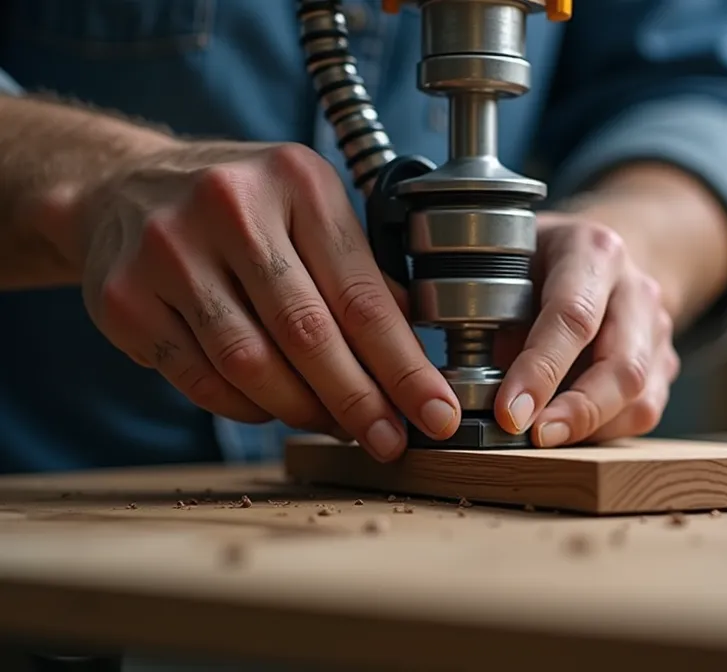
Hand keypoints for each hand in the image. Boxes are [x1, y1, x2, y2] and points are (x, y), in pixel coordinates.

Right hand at [74, 141, 461, 460]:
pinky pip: (202, 380)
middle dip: (360, 401)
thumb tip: (419, 351)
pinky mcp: (125, 299)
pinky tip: (274, 410)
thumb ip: (363, 271)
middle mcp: (230, 208)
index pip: (362, 295)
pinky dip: (247, 407)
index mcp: (297, 181)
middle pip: (308, 334)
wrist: (123, 185)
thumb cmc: (243, 205)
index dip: (404, 366)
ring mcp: (169, 252)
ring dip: (303, 411)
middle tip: (391, 442)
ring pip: (251, 365)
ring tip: (337, 427)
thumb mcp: (311, 208)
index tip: (436, 414)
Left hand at [492, 213, 680, 446]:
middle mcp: (636, 288)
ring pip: (641, 395)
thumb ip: (490, 321)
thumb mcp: (503, 266)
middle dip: (577, 411)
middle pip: (623, 364)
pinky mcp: (664, 362)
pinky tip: (571, 433)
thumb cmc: (535, 262)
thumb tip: (472, 393)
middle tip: (533, 438)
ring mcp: (657, 327)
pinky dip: (606, 431)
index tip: (508, 413)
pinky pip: (645, 410)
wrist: (594, 255)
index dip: (540, 371)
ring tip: (545, 440)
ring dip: (591, 427)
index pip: (573, 316)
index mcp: (593, 251)